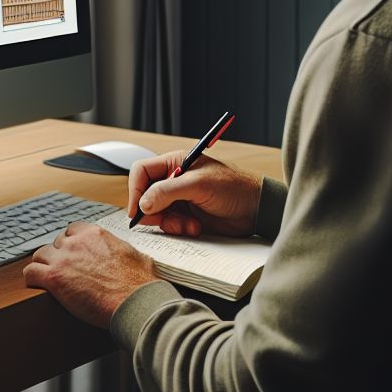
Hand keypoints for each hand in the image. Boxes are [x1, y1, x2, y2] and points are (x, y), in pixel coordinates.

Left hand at [23, 222, 157, 327]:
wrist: (134, 301)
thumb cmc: (139, 283)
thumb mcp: (134, 255)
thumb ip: (122, 249)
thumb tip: (129, 255)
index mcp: (95, 234)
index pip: (72, 230)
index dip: (71, 243)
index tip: (73, 254)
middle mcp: (76, 242)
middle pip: (56, 242)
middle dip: (59, 255)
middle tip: (65, 270)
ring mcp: (63, 258)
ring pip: (39, 255)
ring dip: (43, 265)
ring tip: (47, 277)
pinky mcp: (54, 277)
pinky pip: (30, 272)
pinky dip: (32, 279)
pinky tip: (37, 285)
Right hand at [128, 152, 261, 238]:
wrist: (256, 210)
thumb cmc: (234, 188)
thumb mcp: (199, 185)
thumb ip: (168, 191)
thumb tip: (143, 203)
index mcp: (175, 162)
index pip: (142, 171)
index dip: (136, 189)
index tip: (138, 209)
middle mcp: (174, 179)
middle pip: (145, 195)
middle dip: (153, 210)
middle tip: (163, 220)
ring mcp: (179, 198)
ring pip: (156, 213)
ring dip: (168, 222)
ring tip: (187, 225)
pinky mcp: (185, 215)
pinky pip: (169, 224)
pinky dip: (178, 229)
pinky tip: (195, 227)